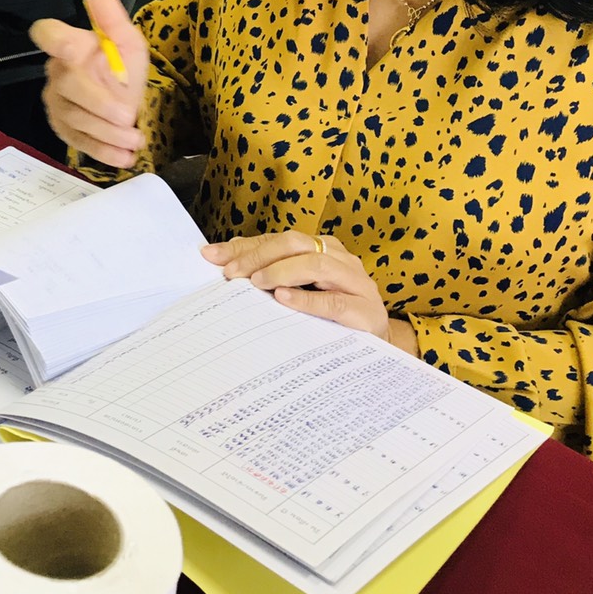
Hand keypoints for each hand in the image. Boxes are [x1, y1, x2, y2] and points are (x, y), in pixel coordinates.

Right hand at [30, 0, 148, 168]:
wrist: (131, 105)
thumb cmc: (126, 70)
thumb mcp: (129, 44)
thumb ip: (112, 18)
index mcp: (71, 46)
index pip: (46, 34)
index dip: (54, 39)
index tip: (74, 48)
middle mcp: (57, 73)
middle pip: (68, 85)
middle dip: (100, 103)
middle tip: (128, 116)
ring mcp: (56, 104)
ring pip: (74, 118)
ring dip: (107, 132)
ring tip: (135, 139)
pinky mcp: (62, 130)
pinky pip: (77, 142)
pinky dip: (102, 150)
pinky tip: (123, 156)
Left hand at [202, 230, 418, 352]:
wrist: (379, 353)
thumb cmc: (332, 320)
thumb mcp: (299, 293)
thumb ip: (267, 273)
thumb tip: (220, 256)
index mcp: (324, 249)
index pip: (279, 240)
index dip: (246, 247)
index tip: (213, 257)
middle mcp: (341, 259)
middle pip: (296, 243)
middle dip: (259, 255)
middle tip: (232, 273)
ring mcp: (357, 283)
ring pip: (317, 263)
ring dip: (282, 270)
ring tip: (257, 282)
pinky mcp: (366, 312)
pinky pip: (333, 300)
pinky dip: (306, 298)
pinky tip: (284, 298)